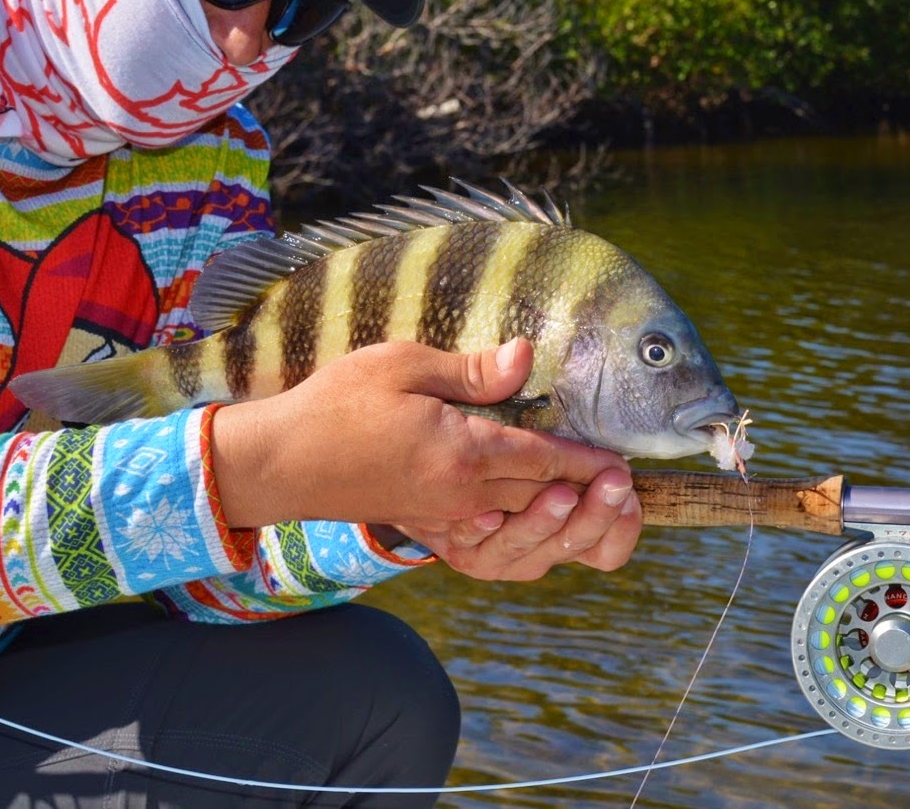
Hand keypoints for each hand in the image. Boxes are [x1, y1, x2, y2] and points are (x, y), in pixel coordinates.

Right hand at [209, 338, 640, 578]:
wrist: (281, 460)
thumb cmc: (338, 404)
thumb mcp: (403, 365)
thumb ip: (472, 370)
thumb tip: (527, 356)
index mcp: (463, 454)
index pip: (544, 458)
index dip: (587, 460)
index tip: (622, 461)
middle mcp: (462, 498)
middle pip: (543, 504)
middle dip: (590, 498)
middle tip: (628, 488)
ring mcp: (446, 523)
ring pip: (521, 539)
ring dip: (565, 530)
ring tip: (596, 512)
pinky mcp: (429, 534)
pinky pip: (489, 554)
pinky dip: (523, 549)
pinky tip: (541, 533)